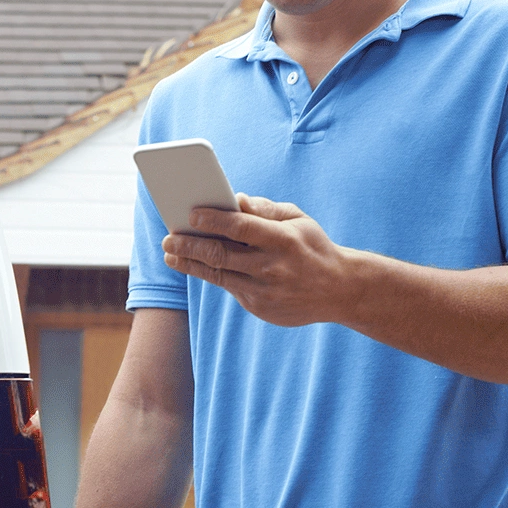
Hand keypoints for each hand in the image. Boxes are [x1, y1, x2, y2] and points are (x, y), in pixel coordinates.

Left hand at [161, 195, 366, 327]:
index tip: (191, 213)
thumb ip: (265, 209)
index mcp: (283, 240)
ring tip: (170, 252)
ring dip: (189, 262)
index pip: (240, 227)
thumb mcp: (298, 220)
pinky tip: (192, 264)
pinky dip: (209, 274)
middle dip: (190, 244)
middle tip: (168, 237)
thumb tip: (234, 199)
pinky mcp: (260, 308)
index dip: (213, 220)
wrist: (339, 290)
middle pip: (221, 254)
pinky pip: (229, 288)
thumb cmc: (313, 247)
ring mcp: (265, 291)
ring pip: (218, 274)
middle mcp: (272, 267)